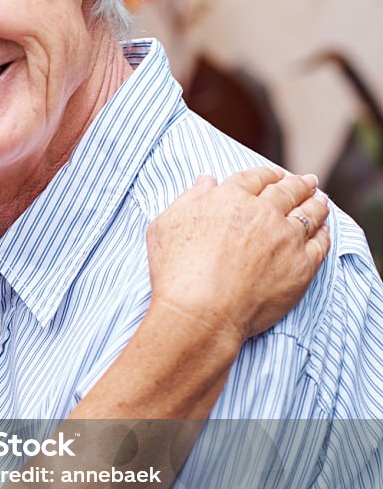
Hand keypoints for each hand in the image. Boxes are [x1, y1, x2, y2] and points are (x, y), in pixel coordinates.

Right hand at [146, 167, 329, 350]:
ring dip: (316, 203)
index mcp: (230, 198)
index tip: (274, 176)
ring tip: (320, 200)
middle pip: (288, 190)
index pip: (255, 178)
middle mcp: (263, 212)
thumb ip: (187, 199)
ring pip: (309, 212)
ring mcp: (286, 238)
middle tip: (307, 182)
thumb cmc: (175, 272)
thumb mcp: (165, 227)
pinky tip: (324, 230)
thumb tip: (206, 181)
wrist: (201, 313)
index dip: (266, 175)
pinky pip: (321, 243)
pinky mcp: (302, 265)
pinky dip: (324, 232)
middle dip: (298, 183)